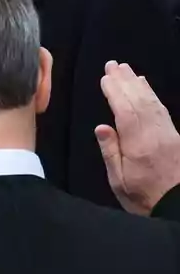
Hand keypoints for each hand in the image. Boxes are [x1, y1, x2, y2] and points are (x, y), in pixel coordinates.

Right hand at [95, 61, 179, 215]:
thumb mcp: (119, 181)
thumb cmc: (143, 198)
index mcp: (139, 145)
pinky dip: (152, 95)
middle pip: (140, 101)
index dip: (115, 92)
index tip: (105, 77)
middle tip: (114, 64)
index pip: (125, 111)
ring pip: (152, 103)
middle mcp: (156, 135)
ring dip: (139, 84)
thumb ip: (111, 152)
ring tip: (127, 70)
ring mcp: (168, 134)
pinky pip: (162, 110)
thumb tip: (101, 127)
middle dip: (125, 81)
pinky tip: (146, 87)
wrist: (178, 209)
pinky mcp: (175, 137)